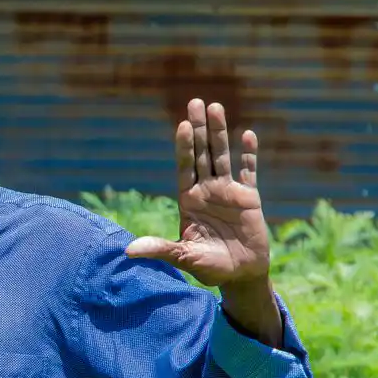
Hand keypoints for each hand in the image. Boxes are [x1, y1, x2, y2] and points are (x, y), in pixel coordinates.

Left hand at [125, 99, 282, 345]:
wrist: (240, 275)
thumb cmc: (210, 268)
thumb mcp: (184, 257)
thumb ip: (160, 249)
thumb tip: (128, 250)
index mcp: (189, 200)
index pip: (184, 167)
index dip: (184, 147)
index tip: (182, 126)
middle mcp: (206, 191)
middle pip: (201, 153)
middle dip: (199, 129)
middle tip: (195, 102)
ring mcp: (228, 192)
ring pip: (223, 156)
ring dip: (220, 133)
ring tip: (216, 107)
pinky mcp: (249, 198)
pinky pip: (249, 172)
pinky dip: (249, 155)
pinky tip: (248, 136)